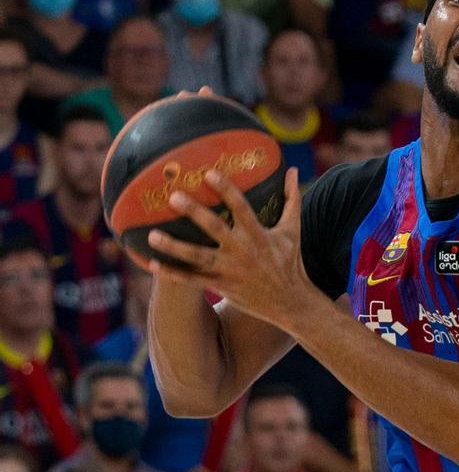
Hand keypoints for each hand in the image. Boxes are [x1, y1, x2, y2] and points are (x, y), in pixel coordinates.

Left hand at [145, 167, 313, 329]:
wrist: (289, 301)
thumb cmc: (289, 260)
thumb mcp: (293, 229)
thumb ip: (292, 199)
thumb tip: (294, 170)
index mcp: (260, 235)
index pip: (242, 208)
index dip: (226, 190)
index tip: (209, 174)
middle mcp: (243, 251)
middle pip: (215, 229)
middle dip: (194, 212)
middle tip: (174, 197)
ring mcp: (231, 271)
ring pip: (197, 257)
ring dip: (174, 247)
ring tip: (151, 235)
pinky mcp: (222, 287)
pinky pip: (193, 280)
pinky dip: (173, 273)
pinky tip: (152, 264)